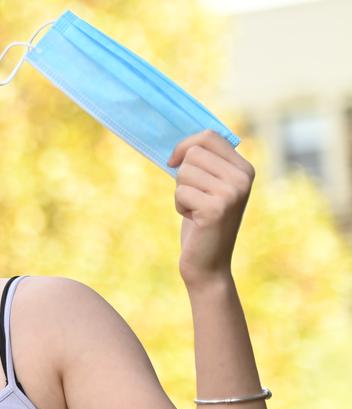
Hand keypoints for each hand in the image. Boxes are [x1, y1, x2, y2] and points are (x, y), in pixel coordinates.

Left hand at [168, 130, 254, 286]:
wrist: (208, 263)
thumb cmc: (201, 222)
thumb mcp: (207, 187)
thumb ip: (203, 163)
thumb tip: (179, 140)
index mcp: (244, 169)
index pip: (209, 136)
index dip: (184, 145)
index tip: (174, 161)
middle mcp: (243, 178)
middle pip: (193, 153)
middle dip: (182, 175)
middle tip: (193, 197)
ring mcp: (232, 193)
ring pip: (184, 173)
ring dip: (181, 193)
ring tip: (195, 209)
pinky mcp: (216, 208)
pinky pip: (180, 193)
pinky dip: (179, 206)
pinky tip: (194, 219)